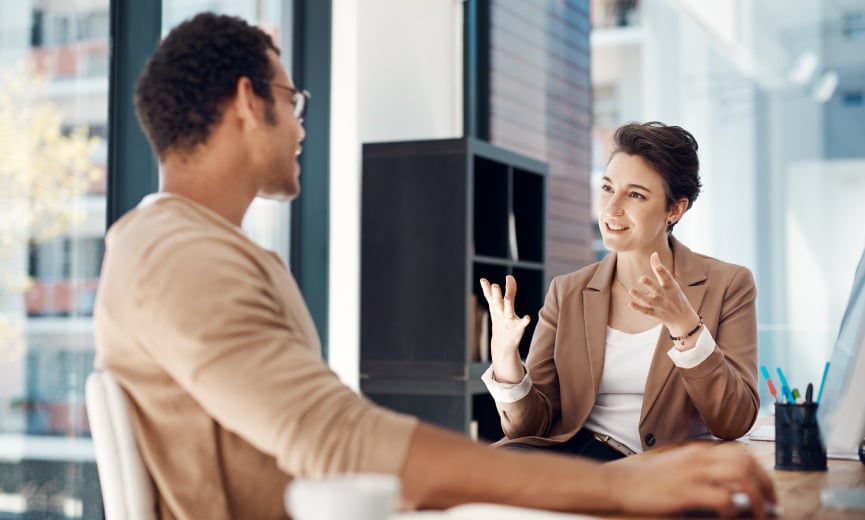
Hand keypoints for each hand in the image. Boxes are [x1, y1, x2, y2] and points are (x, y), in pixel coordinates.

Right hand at [479, 276, 530, 382]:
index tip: (483, 280)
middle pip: (498, 302)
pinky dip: (524, 321)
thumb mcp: (498, 307)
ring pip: (508, 311)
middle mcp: (501, 313)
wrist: (503, 345)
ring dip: (508, 305)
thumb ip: (503, 291)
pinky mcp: (517, 328)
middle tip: (495, 286)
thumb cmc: (501, 321)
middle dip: (496, 294)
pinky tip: (528, 317)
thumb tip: (503, 277)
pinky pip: (521, 324)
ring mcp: (508, 321)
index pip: (490, 297)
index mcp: (496, 308)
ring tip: (508, 298)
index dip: (487, 288)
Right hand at [609, 443, 776, 516]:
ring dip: (756, 500)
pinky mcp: (686, 492)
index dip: (761, 473)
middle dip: (766, 486)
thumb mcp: (678, 467)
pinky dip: (734, 510)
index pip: (742, 453)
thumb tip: (731, 486)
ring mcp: (693, 473)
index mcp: (699, 451)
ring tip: (757, 516)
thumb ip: (703, 470)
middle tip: (770, 507)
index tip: (767, 492)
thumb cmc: (648, 480)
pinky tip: (731, 517)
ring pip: (741, 478)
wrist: (621, 484)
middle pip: (748, 463)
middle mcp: (700, 457)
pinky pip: (723, 499)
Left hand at [627, 252, 700, 340]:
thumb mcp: (671, 283)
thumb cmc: (675, 296)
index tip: (657, 266)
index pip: (667, 278)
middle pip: (657, 289)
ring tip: (631, 290)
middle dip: (650, 284)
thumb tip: (654, 254)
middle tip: (642, 279)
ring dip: (640, 296)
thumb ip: (660, 269)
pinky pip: (646, 311)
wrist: (683, 319)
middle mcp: (666, 296)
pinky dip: (638, 308)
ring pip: (649, 301)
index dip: (662, 271)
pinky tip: (630, 303)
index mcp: (671, 286)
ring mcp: (660, 306)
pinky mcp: (655, 314)